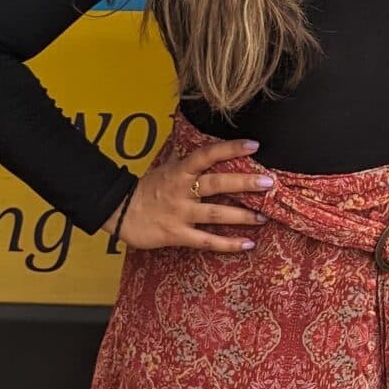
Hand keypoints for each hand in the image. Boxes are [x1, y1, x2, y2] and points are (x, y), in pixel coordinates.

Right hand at [110, 137, 271, 252]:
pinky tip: (248, 243)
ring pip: (216, 214)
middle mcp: (182, 190)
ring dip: (242, 216)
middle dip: (244, 183)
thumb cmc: (147, 188)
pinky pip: (206, 240)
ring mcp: (180, 213)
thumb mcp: (167, 168)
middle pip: (217, 184)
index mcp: (180, 171)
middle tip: (269, 182)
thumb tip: (208, 146)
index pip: (207, 155)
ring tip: (264, 216)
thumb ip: (189, 161)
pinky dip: (228, 244)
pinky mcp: (177, 234)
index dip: (230, 148)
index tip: (254, 145)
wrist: (119, 211)